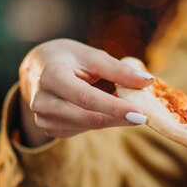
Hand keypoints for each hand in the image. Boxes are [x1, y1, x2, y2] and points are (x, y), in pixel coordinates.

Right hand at [18, 39, 153, 145]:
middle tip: (144, 115)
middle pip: (88, 117)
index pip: (86, 98)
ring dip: (109, 117)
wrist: (38, 69)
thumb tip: (148, 81)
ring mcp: (43, 118)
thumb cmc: (68, 59)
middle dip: (119, 117)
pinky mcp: (50, 129)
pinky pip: (82, 129)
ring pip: (88, 126)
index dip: (115, 107)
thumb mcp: (92, 56)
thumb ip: (119, 70)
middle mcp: (42, 100)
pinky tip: (99, 108)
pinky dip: (98, 119)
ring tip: (116, 99)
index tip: (141, 114)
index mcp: (51, 76)